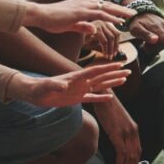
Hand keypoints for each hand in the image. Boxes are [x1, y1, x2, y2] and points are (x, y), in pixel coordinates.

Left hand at [11, 62, 130, 106]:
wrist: (34, 93)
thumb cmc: (39, 88)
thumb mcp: (46, 86)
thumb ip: (55, 85)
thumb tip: (64, 86)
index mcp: (75, 77)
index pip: (95, 71)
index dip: (107, 68)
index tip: (119, 65)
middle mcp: (81, 82)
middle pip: (102, 77)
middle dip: (115, 74)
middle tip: (128, 71)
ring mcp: (80, 90)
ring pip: (100, 85)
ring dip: (112, 83)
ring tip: (124, 80)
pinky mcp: (77, 98)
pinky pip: (92, 97)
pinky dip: (101, 97)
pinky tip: (110, 97)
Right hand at [27, 0, 133, 34]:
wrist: (39, 15)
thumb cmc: (51, 20)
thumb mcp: (70, 24)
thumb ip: (82, 26)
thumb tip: (93, 29)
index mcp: (83, 4)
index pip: (102, 6)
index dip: (114, 10)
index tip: (124, 13)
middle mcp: (85, 2)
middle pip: (108, 5)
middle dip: (122, 9)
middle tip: (134, 13)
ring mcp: (83, 5)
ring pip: (107, 8)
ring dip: (121, 12)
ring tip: (132, 16)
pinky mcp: (81, 12)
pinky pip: (100, 14)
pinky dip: (111, 18)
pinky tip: (120, 22)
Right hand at [84, 20, 121, 59]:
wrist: (73, 39)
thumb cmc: (86, 41)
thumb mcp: (99, 43)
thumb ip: (109, 46)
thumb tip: (121, 51)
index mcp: (106, 23)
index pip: (117, 33)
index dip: (118, 44)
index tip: (116, 52)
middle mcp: (104, 21)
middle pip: (115, 35)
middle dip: (115, 47)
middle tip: (113, 56)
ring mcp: (99, 23)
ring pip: (111, 38)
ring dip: (110, 49)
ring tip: (108, 57)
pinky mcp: (95, 28)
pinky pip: (104, 40)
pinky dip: (105, 49)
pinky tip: (104, 54)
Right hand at [92, 96, 141, 163]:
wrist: (103, 94)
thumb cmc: (107, 108)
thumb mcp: (117, 122)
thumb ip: (120, 132)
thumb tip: (117, 142)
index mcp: (134, 129)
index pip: (138, 151)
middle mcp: (133, 132)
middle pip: (136, 156)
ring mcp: (126, 133)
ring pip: (129, 157)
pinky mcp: (117, 133)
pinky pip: (121, 153)